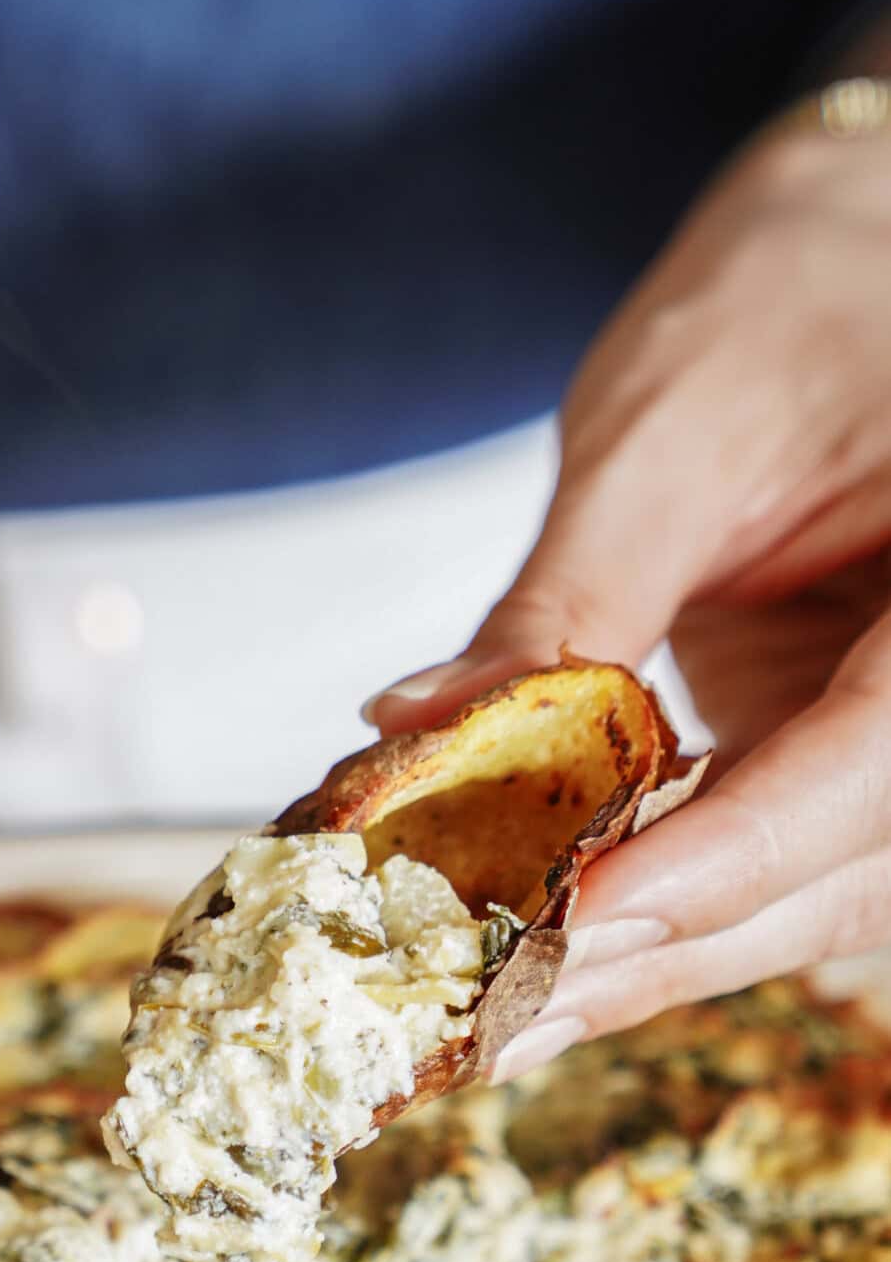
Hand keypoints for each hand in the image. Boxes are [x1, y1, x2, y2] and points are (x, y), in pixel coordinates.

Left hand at [366, 87, 890, 1078]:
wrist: (853, 250)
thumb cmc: (795, 291)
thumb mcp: (664, 438)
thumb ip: (563, 610)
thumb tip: (416, 736)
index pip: (869, 767)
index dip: (721, 861)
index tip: (574, 923)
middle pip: (846, 872)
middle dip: (667, 944)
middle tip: (496, 1011)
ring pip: (821, 897)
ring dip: (661, 957)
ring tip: (501, 1011)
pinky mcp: (865, 751)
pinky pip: (785, 860)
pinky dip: (670, 905)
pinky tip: (554, 948)